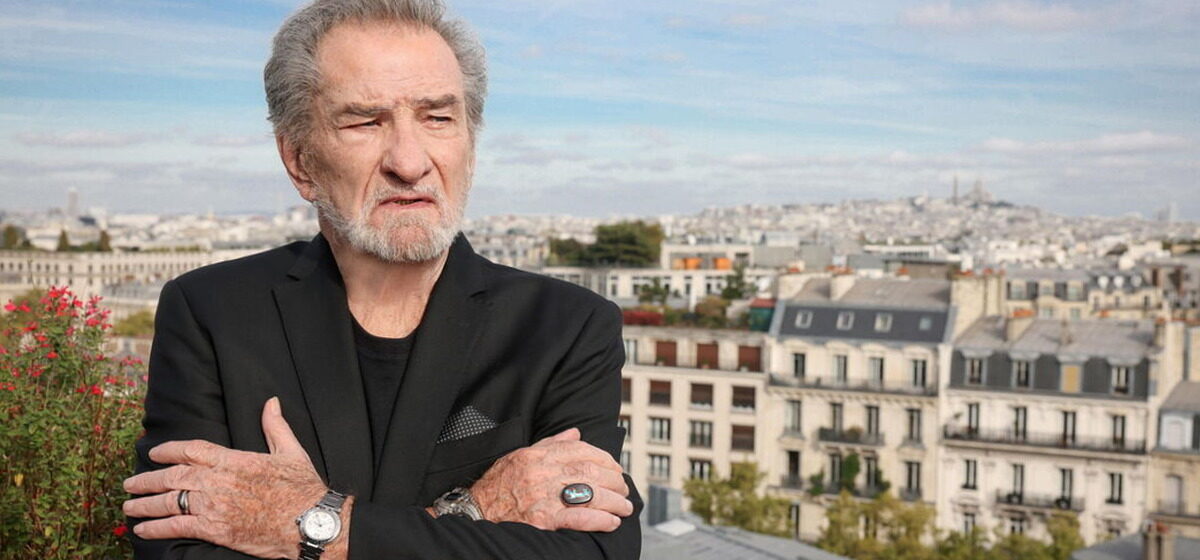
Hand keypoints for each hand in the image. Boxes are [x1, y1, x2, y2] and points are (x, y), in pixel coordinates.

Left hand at [123, 397, 335, 559]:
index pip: (191, 449)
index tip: (154, 453)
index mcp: (234, 459)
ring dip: (144, 504)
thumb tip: (271, 402)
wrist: (309, 522)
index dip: (168, 450)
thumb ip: (275, 426)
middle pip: (172, 476)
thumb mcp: (292, 452)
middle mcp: (218, 481)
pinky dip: (156, 529)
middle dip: (146, 479)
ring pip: (168, 501)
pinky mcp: (215, 529)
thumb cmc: (303, 489)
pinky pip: (176, 527)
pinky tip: (142, 530)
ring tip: (129, 507)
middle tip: (129, 483)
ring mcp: (214, 506)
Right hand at [469, 428, 632, 531]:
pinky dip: (599, 519)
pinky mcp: (543, 520)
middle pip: (589, 471)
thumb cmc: (499, 485)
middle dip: (613, 480)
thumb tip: (576, 433)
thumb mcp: (520, 456)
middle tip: (624, 488)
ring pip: (589, 493)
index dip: (603, 458)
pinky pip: (579, 518)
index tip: (614, 467)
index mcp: (537, 456)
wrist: (476, 511)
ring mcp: (542, 497)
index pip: (579, 450)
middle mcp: (541, 473)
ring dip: (613, 501)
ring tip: (624, 507)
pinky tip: (611, 522)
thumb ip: (550, 444)